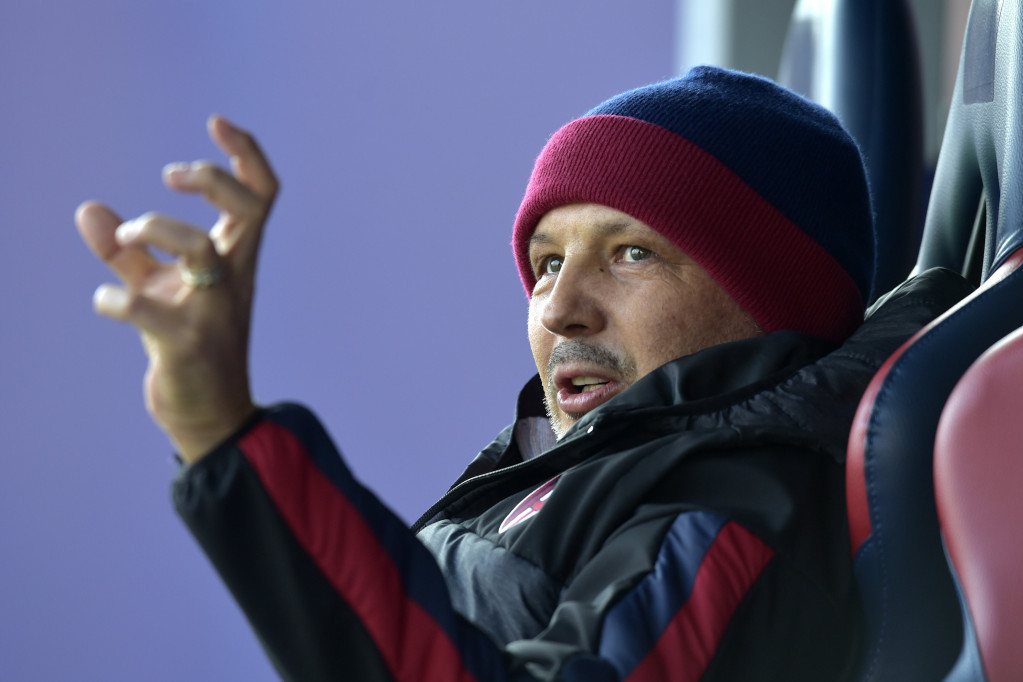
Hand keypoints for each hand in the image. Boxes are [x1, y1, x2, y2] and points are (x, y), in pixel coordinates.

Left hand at [77, 116, 278, 462]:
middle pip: (249, 209)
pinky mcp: (184, 343)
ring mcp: (213, 310)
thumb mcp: (159, 288)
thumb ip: (129, 250)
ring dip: (154, 228)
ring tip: (124, 235)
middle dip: (212, 178)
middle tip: (171, 177)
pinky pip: (143, 308)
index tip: (216, 123)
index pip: (263, 195)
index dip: (247, 152)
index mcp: (235, 259)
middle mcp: (232, 278)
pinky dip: (113, 298)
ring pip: (200, 250)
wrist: (209, 413)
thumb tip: (88, 209)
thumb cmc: (189, 343)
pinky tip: (108, 302)